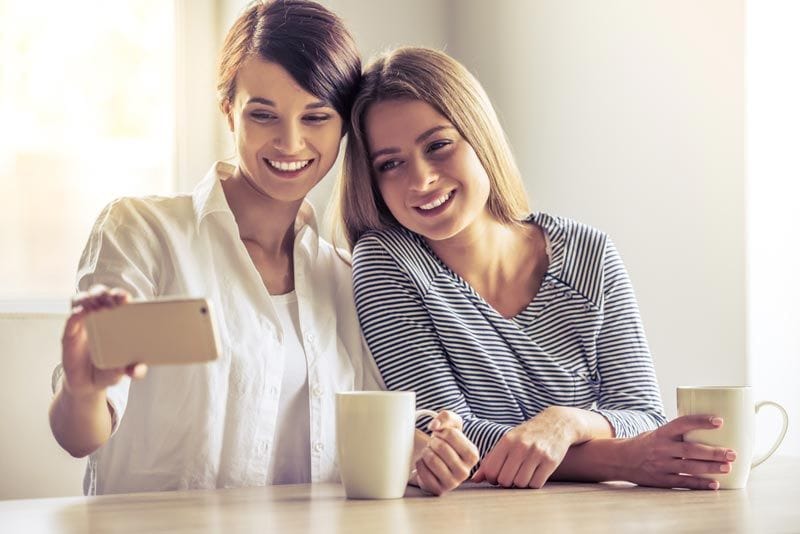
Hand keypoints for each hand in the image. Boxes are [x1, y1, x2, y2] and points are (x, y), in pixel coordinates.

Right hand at [61, 285, 146, 399]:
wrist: (88, 384)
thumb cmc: (109, 370)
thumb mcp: (124, 370)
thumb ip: (134, 369)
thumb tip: (138, 370)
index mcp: (118, 320)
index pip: (119, 300)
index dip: (121, 295)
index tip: (125, 299)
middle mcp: (99, 317)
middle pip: (99, 294)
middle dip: (104, 293)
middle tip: (111, 301)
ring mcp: (83, 323)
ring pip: (81, 300)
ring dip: (88, 298)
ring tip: (95, 304)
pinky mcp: (69, 334)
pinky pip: (70, 319)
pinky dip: (75, 313)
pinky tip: (80, 313)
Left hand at [414, 411, 478, 495]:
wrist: (438, 462)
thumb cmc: (446, 443)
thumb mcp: (451, 425)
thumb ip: (446, 416)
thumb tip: (435, 425)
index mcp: (473, 455)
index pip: (450, 434)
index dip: (441, 431)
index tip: (441, 436)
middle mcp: (465, 472)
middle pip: (440, 446)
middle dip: (433, 442)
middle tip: (434, 445)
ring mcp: (452, 483)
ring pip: (431, 459)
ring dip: (426, 452)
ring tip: (430, 453)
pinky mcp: (438, 490)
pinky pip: (422, 471)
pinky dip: (420, 464)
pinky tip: (425, 464)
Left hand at [472, 407, 577, 487]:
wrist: (557, 424)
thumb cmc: (527, 435)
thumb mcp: (508, 441)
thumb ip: (491, 460)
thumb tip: (473, 480)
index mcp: (507, 440)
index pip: (491, 470)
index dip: (492, 478)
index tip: (498, 475)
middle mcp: (521, 446)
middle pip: (505, 480)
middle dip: (507, 482)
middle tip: (512, 475)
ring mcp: (537, 453)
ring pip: (520, 483)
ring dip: (521, 483)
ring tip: (524, 472)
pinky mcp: (550, 461)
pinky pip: (536, 484)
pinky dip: (534, 483)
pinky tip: (535, 473)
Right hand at [619, 415, 734, 489]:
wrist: (620, 460)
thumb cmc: (644, 444)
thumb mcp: (657, 433)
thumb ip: (678, 434)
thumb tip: (708, 431)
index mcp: (661, 433)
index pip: (682, 423)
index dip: (701, 421)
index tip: (719, 421)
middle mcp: (661, 448)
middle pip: (690, 450)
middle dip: (713, 452)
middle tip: (732, 453)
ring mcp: (661, 465)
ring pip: (689, 467)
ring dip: (710, 468)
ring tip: (727, 467)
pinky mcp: (661, 480)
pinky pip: (684, 482)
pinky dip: (700, 484)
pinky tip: (714, 484)